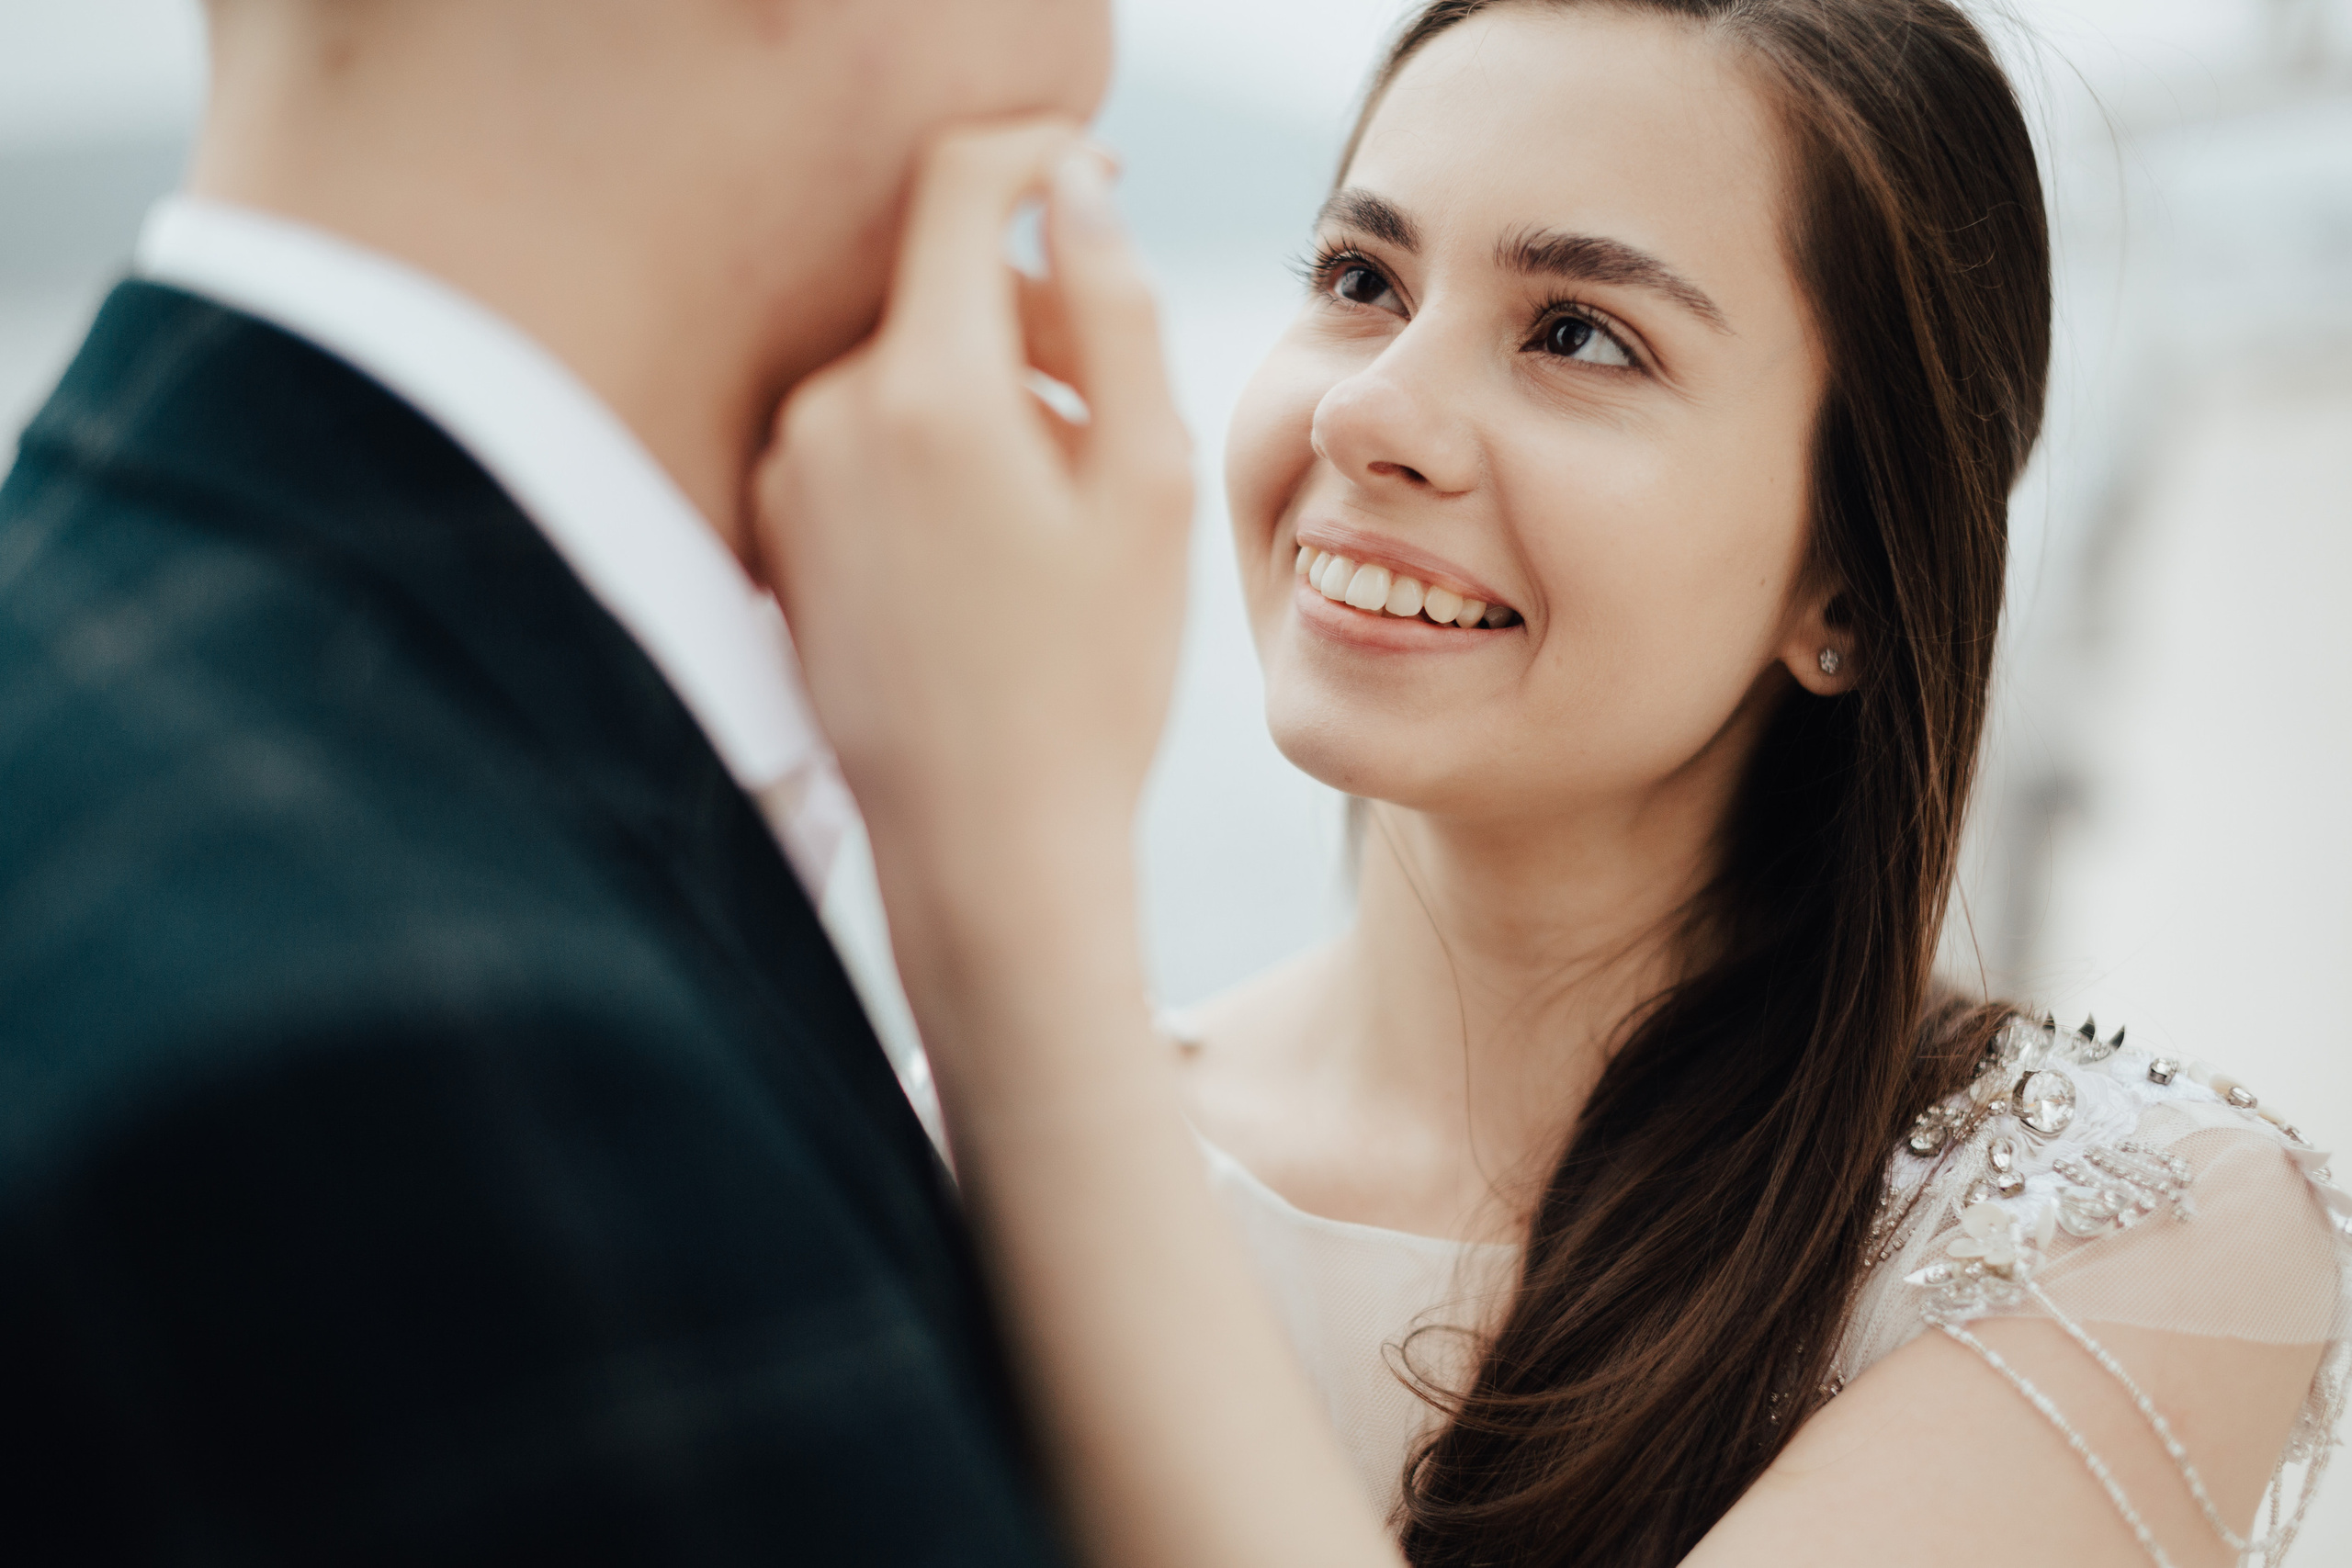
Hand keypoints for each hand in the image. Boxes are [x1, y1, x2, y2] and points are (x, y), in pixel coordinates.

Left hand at [754, 118, 1192, 906]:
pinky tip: (995, 546)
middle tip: (1121, 410)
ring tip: (1065, 504)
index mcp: (927, 390)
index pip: (961, 184)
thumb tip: (1079, 188)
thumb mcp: (1148, 490)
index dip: (1040, 158)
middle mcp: (829, 415)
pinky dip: (935, 448)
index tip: (1096, 184)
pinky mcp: (776, 532)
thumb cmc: (1091, 682)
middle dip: (1035, 310)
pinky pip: (864, 435)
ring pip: (904, 363)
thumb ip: (1115, 313)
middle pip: (935, 280)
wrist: (986, 848)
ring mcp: (790, 476)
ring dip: (991, 390)